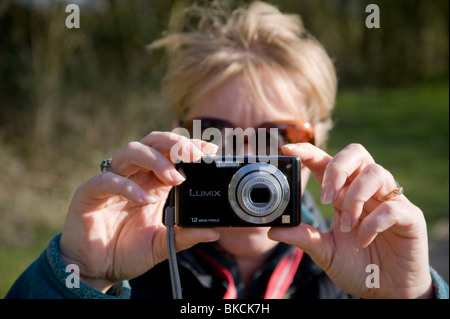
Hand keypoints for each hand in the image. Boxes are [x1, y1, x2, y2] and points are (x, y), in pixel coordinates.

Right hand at [59, 132, 219, 291]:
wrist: (96, 270)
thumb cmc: (127, 252)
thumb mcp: (161, 244)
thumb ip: (185, 236)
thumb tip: (213, 232)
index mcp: (152, 182)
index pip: (171, 154)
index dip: (189, 147)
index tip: (210, 150)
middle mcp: (133, 176)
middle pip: (153, 143)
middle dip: (175, 144)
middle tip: (194, 156)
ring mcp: (111, 182)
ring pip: (131, 151)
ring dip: (156, 160)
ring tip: (175, 179)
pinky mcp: (90, 194)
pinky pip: (107, 180)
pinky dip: (127, 186)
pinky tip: (146, 199)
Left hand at [269, 143, 432, 297]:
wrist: (387, 290)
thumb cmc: (357, 267)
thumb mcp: (325, 252)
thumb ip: (303, 238)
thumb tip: (273, 230)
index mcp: (343, 194)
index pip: (327, 162)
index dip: (309, 151)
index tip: (289, 148)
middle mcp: (366, 191)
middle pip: (356, 153)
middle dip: (337, 168)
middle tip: (327, 198)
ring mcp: (389, 200)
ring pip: (376, 172)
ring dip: (355, 196)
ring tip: (348, 225)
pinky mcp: (409, 217)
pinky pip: (391, 207)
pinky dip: (372, 223)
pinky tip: (363, 240)